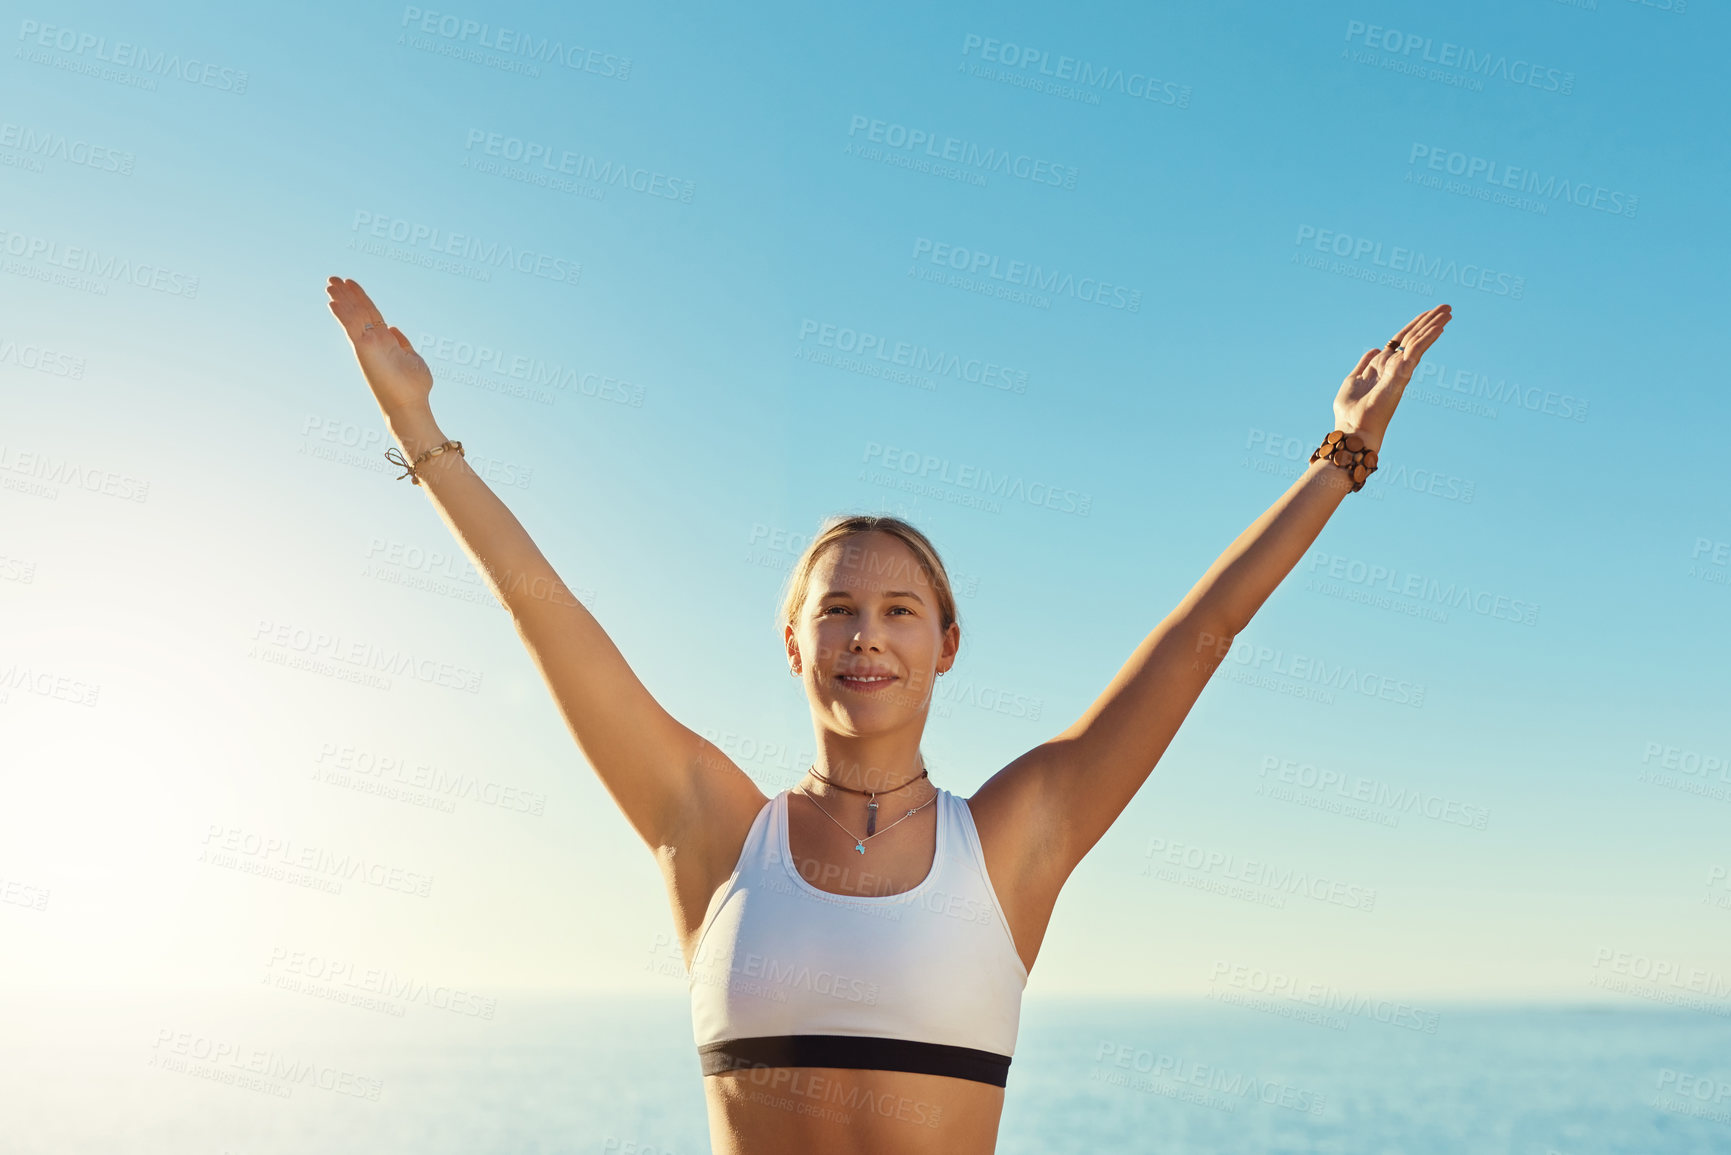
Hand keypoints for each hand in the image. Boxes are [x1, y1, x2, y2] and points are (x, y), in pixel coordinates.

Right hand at [326, 276, 433, 420]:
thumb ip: (402, 342)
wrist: (410, 404)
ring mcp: (368, 345)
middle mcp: (374, 341)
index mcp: (385, 340)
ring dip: (342, 299)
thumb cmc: (413, 387)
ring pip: (353, 316)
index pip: (370, 313)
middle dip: (346, 293)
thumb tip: (393, 329)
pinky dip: (342, 315)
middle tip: (333, 278)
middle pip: (359, 310)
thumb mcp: (412, 357)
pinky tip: (333, 302)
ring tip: (330, 283)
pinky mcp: (364, 349)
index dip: (360, 298)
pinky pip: (351, 328)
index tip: (350, 283)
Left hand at [1332, 304, 1452, 451]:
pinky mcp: (1401, 374)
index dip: (1412, 327)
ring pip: (1418, 341)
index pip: (1401, 341)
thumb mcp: (1352, 381)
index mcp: (1383, 368)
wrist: (1354, 429)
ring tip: (1448, 310)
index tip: (1426, 314)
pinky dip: (1428, 337)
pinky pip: (1417, 350)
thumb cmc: (1350, 412)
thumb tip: (1374, 348)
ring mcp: (1400, 371)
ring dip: (1433, 324)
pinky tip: (1440, 325)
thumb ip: (1364, 364)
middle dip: (1428, 321)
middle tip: (1447, 307)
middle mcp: (1395, 368)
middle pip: (1413, 338)